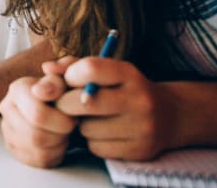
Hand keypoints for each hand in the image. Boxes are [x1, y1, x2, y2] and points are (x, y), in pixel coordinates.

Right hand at [0, 57, 78, 167]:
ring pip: (36, 149)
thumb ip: (63, 70)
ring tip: (65, 132)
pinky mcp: (14, 147)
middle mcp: (7, 108)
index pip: (37, 114)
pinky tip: (58, 142)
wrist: (60, 104)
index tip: (74, 114)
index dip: (63, 120)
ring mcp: (8, 129)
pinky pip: (36, 160)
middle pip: (36, 135)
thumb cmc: (66, 91)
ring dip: (59, 144)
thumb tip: (46, 76)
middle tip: (71, 125)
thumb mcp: (69, 76)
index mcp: (18, 88)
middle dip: (61, 134)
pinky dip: (54, 154)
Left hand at [55, 57, 176, 160]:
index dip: (70, 75)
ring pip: (87, 128)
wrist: (169, 115)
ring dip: (81, 125)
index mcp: (129, 73)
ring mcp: (142, 127)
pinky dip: (92, 141)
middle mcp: (139, 100)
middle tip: (67, 104)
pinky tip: (102, 132)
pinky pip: (96, 147)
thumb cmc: (123, 88)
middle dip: (66, 104)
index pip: (90, 69)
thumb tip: (47, 69)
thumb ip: (72, 66)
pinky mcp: (138, 150)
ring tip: (91, 118)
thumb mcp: (106, 71)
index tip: (68, 81)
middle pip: (83, 103)